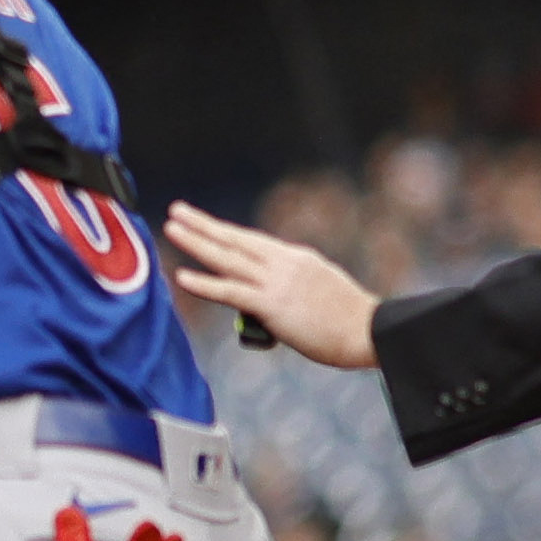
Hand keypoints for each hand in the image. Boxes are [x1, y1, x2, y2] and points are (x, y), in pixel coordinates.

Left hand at [163, 202, 381, 370]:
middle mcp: (283, 263)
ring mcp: (276, 282)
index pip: (251, 242)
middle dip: (203, 225)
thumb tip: (266, 299)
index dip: (225, 232)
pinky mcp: (272, 304)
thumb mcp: (318, 288)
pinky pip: (231, 291)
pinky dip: (205, 284)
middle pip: (235, 239)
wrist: (369, 330)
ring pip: (227, 258)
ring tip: (171, 229)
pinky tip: (182, 276)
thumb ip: (290, 286)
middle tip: (177, 210)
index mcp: (295, 258)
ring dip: (196, 242)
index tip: (204, 222)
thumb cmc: (349, 319)